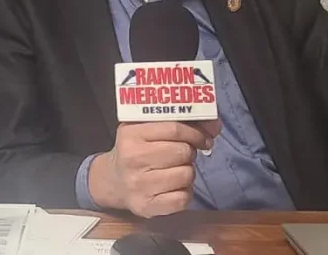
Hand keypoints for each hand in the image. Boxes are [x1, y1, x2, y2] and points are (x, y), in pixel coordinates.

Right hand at [88, 120, 221, 217]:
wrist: (112, 181)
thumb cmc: (134, 150)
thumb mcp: (145, 129)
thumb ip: (178, 122)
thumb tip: (215, 125)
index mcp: (131, 134)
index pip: (174, 129)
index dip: (195, 133)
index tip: (203, 138)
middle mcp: (133, 159)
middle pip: (182, 152)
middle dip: (189, 152)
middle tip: (182, 154)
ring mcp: (139, 185)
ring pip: (186, 175)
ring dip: (187, 172)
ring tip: (175, 170)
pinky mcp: (147, 206)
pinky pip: (182, 199)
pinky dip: (185, 192)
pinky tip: (174, 187)